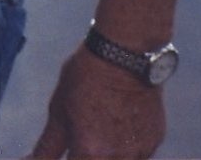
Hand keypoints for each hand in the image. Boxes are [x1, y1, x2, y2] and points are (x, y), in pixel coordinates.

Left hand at [30, 46, 165, 159]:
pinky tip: (118, 123)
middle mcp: (118, 158)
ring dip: (106, 155)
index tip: (68, 148)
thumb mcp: (59, 111)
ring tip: (100, 127)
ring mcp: (140, 152)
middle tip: (83, 138)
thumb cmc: (85, 77)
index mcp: (90, 152)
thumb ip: (46, 147)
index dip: (70, 157)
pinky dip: (124, 148)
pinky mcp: (154, 141)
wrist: (124, 52)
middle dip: (87, 156)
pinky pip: (137, 156)